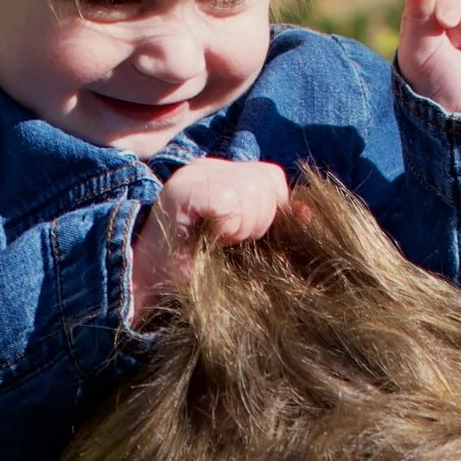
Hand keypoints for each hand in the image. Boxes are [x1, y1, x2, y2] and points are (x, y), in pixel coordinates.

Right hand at [128, 156, 290, 319]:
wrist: (150, 293)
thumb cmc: (202, 273)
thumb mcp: (248, 244)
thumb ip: (277, 223)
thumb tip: (309, 214)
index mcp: (224, 174)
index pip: (272, 179)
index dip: (272, 214)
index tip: (244, 240)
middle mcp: (207, 166)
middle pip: (268, 182)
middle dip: (260, 223)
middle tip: (229, 243)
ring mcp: (193, 174)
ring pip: (253, 191)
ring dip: (244, 229)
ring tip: (218, 243)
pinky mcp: (182, 190)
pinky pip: (231, 202)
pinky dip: (228, 229)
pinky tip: (209, 240)